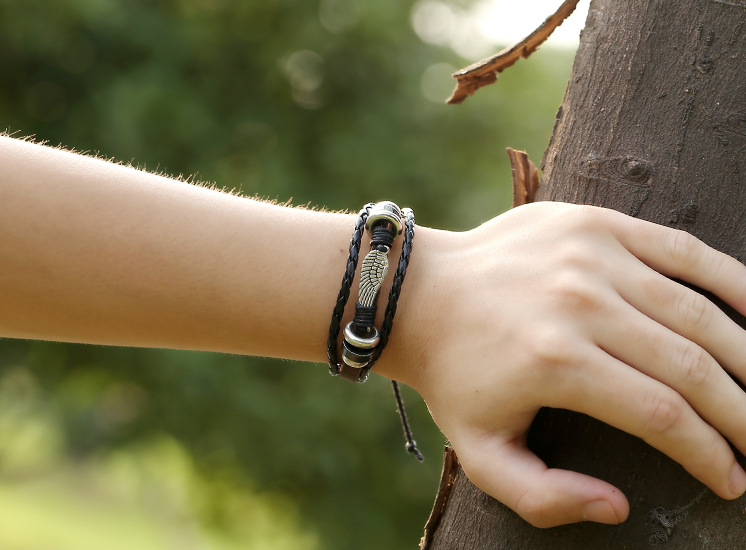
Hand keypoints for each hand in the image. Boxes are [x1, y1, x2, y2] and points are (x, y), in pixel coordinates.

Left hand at [397, 202, 745, 527]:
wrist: (419, 294)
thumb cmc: (453, 374)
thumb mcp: (478, 452)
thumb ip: (543, 496)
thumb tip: (618, 506)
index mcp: (555, 363)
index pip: (663, 417)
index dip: (708, 454)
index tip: (730, 479)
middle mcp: (580, 304)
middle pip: (692, 366)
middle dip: (741, 414)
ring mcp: (591, 256)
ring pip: (697, 312)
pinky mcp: (594, 224)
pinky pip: (682, 249)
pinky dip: (731, 280)